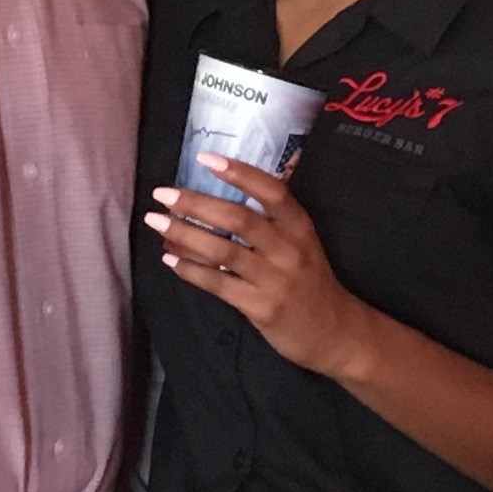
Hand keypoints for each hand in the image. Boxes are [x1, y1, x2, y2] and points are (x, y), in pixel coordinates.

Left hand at [145, 159, 376, 380]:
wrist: (335, 333)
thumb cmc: (309, 281)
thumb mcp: (301, 243)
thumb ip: (268, 222)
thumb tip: (214, 199)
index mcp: (300, 227)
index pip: (272, 191)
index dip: (240, 173)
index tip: (205, 158)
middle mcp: (289, 249)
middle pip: (239, 219)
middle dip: (196, 204)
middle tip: (163, 194)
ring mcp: (275, 279)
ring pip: (223, 251)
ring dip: (184, 234)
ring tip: (156, 222)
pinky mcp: (262, 307)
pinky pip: (219, 284)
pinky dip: (191, 270)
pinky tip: (170, 260)